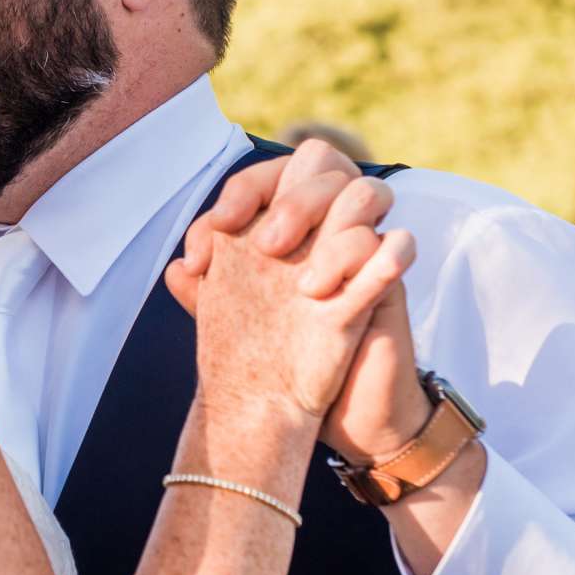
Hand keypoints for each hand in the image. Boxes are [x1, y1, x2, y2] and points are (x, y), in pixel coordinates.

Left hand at [168, 144, 414, 422]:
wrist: (325, 410)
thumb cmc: (281, 360)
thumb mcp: (236, 324)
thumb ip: (207, 293)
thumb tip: (175, 269)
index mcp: (287, 226)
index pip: (271, 173)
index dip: (242, 192)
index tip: (214, 238)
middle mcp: (326, 229)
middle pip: (322, 163)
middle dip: (291, 199)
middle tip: (267, 249)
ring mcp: (362, 252)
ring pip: (366, 191)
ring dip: (331, 224)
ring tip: (305, 286)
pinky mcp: (387, 286)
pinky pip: (400, 246)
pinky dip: (381, 254)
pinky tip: (334, 293)